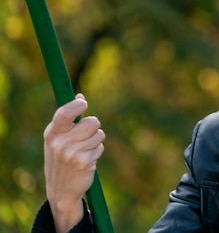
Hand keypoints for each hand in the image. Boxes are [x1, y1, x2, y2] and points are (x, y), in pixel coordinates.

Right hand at [44, 94, 104, 231]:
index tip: (83, 103)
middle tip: (86, 135)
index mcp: (52, 133)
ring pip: (99, 134)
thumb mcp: (58, 138)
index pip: (65, 113)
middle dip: (93, 126)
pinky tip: (87, 160)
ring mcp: (72, 153)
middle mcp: (60, 143)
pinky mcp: (84, 162)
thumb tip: (80, 95)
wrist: (61, 190)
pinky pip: (100, 147)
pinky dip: (97, 151)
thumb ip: (69, 118)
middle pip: (92, 122)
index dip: (77, 104)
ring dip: (96, 140)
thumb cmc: (61, 158)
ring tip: (85, 150)